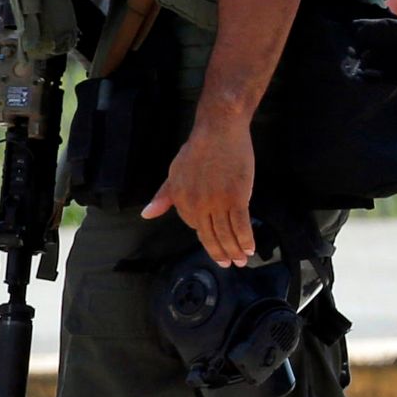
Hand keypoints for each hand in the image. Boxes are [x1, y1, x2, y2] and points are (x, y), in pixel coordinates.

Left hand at [144, 104, 262, 265]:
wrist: (218, 131)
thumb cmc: (198, 148)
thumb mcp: (175, 173)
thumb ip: (163, 196)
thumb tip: (147, 214)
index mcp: (181, 200)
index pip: (194, 226)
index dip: (206, 236)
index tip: (216, 244)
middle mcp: (197, 205)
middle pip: (210, 236)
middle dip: (220, 253)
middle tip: (228, 264)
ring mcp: (218, 203)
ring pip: (226, 234)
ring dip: (234, 250)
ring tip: (241, 260)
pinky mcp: (237, 198)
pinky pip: (241, 225)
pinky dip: (246, 239)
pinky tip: (250, 248)